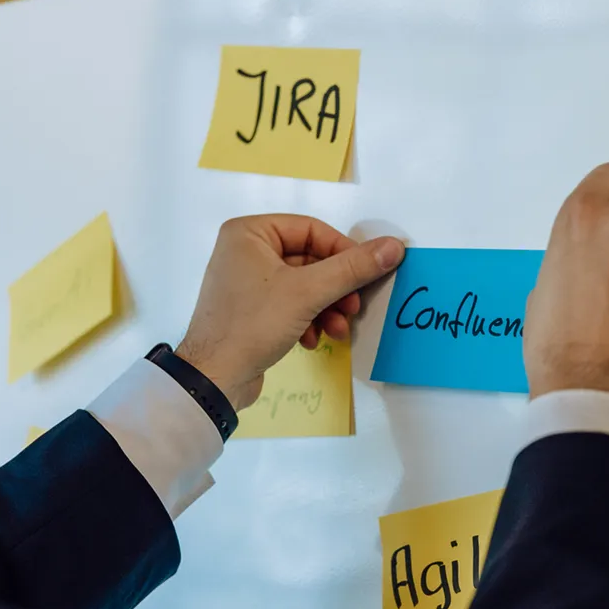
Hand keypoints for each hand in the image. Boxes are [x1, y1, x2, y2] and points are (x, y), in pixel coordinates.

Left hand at [177, 215, 404, 409]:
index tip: (366, 276)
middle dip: (335, 288)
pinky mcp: (251, 310)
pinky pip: (290, 304)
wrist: (214, 379)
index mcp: (249, 232)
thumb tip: (394, 247)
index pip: (312, 230)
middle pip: (310, 259)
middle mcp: (245, 250)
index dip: (343, 252)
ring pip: (303, 286)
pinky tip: (311, 341)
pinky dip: (307, 320)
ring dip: (326, 308)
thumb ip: (353, 268)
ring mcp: (247, 282)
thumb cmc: (253, 325)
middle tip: (353, 309)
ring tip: (336, 331)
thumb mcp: (308, 293)